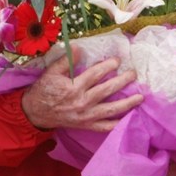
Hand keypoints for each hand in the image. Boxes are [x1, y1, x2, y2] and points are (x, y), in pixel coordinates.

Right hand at [21, 46, 142, 131]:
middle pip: (106, 91)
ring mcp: (85, 116)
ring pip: (110, 110)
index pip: (95, 75)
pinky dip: (117, 124)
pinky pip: (104, 127)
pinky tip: (129, 119)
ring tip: (140, 97)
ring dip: (127, 104)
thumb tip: (78, 48)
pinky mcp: (86, 126)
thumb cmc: (45, 90)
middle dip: (122, 82)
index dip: (107, 67)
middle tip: (133, 74)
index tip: (118, 61)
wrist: (36, 113)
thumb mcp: (51, 72)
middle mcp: (82, 102)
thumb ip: (66, 60)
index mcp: (73, 88)